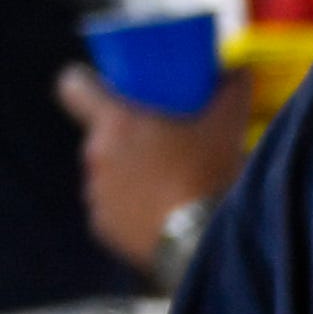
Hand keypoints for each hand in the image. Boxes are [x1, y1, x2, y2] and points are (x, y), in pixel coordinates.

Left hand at [62, 63, 249, 271]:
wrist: (203, 242)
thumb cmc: (209, 176)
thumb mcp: (227, 127)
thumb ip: (231, 92)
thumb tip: (239, 71)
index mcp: (115, 123)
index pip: (73, 86)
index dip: (86, 84)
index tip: (108, 90)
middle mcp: (96, 155)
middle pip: (100, 135)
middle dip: (126, 138)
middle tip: (163, 144)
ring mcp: (96, 194)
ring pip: (108, 174)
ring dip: (130, 175)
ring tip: (169, 187)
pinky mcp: (103, 227)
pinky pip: (112, 210)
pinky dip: (132, 210)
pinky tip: (163, 215)